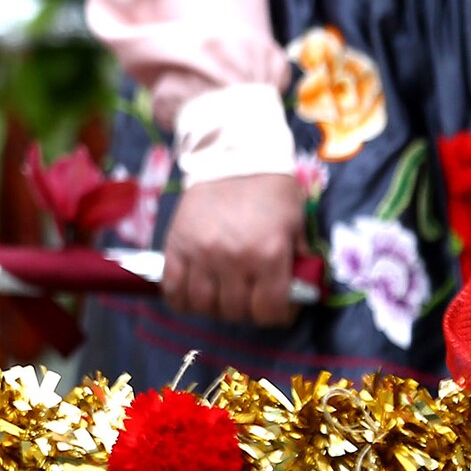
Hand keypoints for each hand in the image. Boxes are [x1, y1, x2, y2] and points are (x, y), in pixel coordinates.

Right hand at [160, 173, 306, 327]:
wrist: (233, 154)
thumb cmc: (270, 188)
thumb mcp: (296, 221)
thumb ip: (296, 257)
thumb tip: (296, 289)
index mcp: (269, 253)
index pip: (269, 310)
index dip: (275, 315)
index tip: (275, 308)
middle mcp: (234, 259)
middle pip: (235, 312)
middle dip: (245, 310)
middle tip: (247, 297)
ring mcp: (202, 255)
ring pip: (203, 306)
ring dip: (214, 307)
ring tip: (221, 295)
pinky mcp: (176, 248)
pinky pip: (173, 291)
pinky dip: (182, 301)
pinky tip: (192, 295)